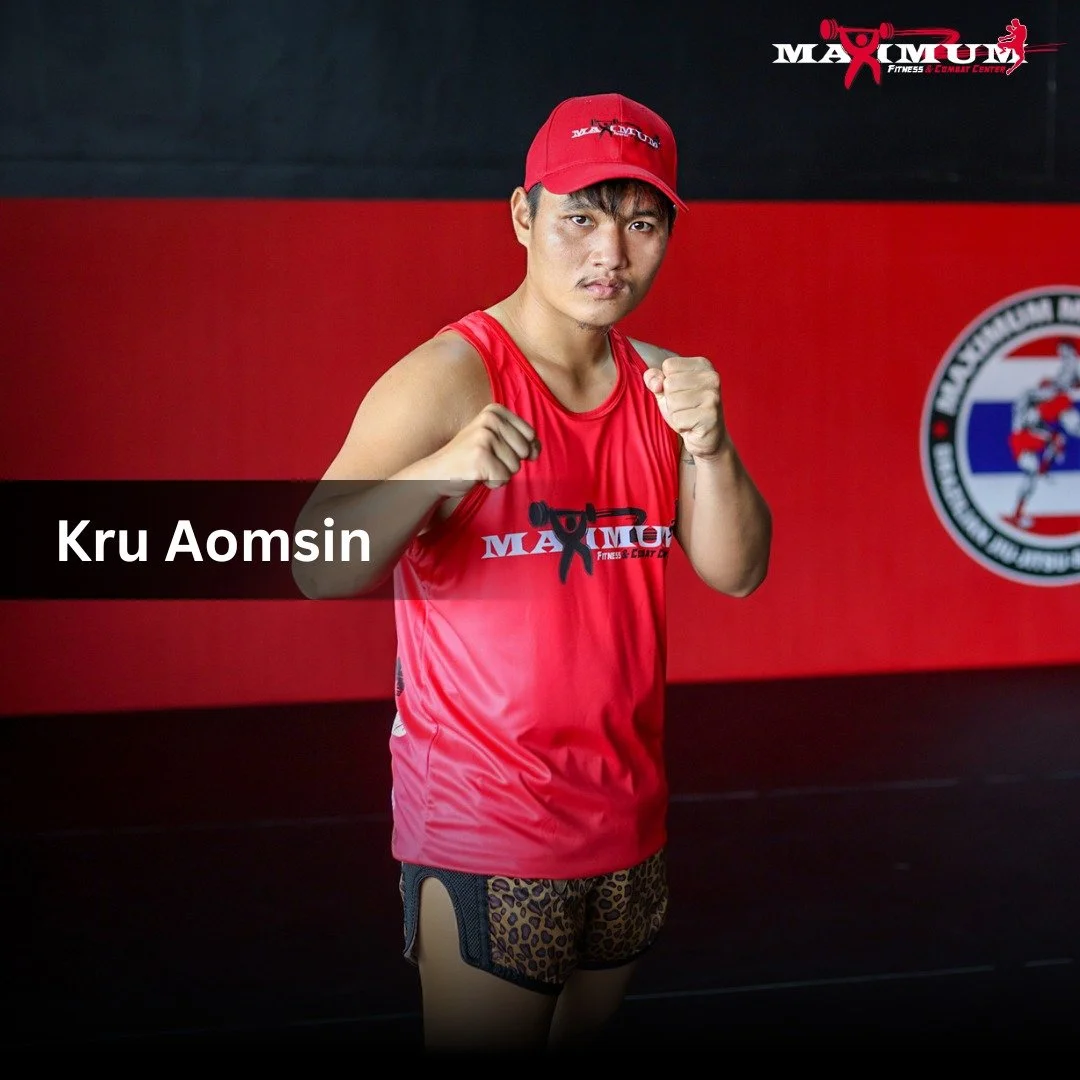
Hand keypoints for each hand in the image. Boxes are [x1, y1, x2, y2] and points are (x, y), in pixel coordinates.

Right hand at [424, 403, 539, 496]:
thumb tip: (536, 449)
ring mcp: (484, 437)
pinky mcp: (480, 457)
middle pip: (524, 451)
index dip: (517, 449)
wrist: (437, 473)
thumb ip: (520, 440)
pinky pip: (503, 478)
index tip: (495, 449)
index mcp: (495, 411)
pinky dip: (492, 482)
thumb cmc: (469, 458)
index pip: (530, 435)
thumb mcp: (496, 440)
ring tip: (480, 466)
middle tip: (485, 460)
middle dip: (508, 463)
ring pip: (515, 466)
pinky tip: (476, 474)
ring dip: (499, 473)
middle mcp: (490, 419)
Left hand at [643, 356, 726, 460]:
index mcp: (702, 365)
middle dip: (670, 400)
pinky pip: (678, 419)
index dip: (666, 383)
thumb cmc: (685, 410)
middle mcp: (711, 377)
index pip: (668, 365)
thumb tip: (654, 382)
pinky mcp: (710, 416)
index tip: (681, 393)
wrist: (707, 438)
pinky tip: (692, 426)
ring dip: (675, 414)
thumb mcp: (666, 391)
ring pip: (672, 402)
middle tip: (685, 408)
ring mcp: (713, 396)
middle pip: (669, 383)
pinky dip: (680, 426)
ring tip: (688, 416)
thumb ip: (655, 379)